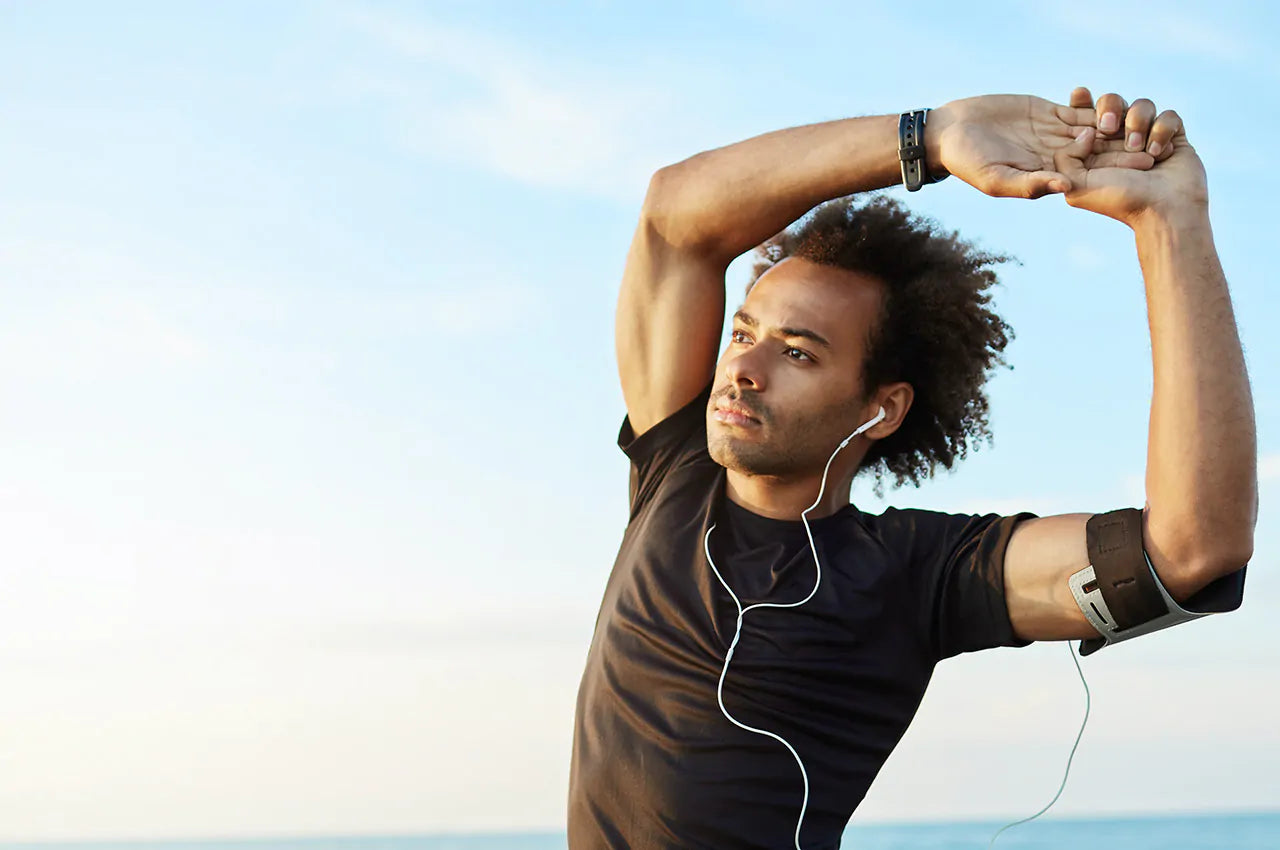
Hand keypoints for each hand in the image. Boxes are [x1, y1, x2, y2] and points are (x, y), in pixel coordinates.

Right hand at [928, 93, 1152, 199]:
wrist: (951, 132)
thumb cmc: (967, 161)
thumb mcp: (995, 178)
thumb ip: (1029, 184)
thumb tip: (1065, 187)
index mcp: (1046, 176)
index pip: (1090, 173)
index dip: (1118, 169)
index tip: (1146, 165)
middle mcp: (1054, 156)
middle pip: (1099, 152)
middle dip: (1126, 148)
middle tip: (1159, 143)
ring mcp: (1053, 134)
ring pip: (1093, 129)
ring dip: (1117, 125)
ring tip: (1144, 120)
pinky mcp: (1047, 113)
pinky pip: (1078, 109)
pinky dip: (1096, 104)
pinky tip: (1118, 101)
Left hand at [1054, 87, 1208, 226]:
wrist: (1163, 211)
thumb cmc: (1119, 200)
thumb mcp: (1076, 186)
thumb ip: (1065, 159)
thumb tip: (1085, 132)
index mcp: (1094, 150)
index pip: (1085, 116)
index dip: (1081, 102)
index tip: (1078, 93)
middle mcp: (1119, 141)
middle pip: (1113, 102)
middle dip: (1110, 108)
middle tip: (1109, 127)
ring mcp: (1148, 137)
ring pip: (1142, 105)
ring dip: (1138, 123)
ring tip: (1138, 149)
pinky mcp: (1172, 137)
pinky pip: (1169, 115)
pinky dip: (1162, 131)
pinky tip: (1159, 154)